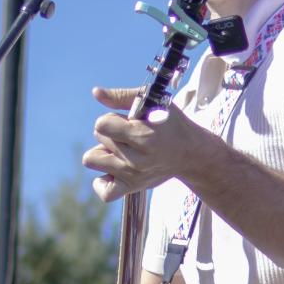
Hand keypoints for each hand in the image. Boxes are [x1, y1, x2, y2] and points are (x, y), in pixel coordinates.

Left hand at [81, 86, 213, 204]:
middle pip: (98, 138)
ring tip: (121, 150)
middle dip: (111, 132)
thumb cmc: (170, 124)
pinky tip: (113, 169)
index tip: (127, 122)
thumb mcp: (153, 102)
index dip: (111, 119)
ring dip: (103, 152)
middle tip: (130, 135)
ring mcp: (133, 175)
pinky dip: (102, 181)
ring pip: (92, 159)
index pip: (101, 125)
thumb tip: (95, 92)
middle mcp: (137, 159)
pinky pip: (104, 191)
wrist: (190, 154)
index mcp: (142, 136)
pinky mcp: (132, 188)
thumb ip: (122, 96)